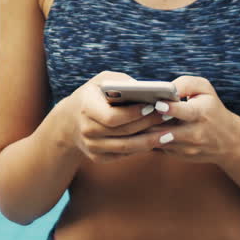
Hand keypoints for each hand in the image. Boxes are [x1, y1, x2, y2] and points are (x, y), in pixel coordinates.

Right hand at [60, 71, 174, 163]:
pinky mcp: (98, 157)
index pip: (112, 117)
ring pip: (126, 147)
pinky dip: (141, 148)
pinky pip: (124, 154)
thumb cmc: (94, 95)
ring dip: (150, 140)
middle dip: (148, 125)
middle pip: (123, 132)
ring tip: (169, 133)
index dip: (133, 114)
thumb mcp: (102, 81)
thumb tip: (145, 90)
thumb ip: (121, 82)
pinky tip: (157, 140)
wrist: (70, 121)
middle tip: (168, 116)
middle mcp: (86, 130)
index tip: (151, 106)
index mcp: (86, 108)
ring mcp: (91, 147)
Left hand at [139, 75, 239, 163]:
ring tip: (125, 122)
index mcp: (201, 115)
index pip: (185, 112)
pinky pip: (156, 147)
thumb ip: (185, 84)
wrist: (228, 141)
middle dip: (148, 123)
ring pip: (157, 141)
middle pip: (166, 131)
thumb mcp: (205, 90)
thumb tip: (164, 88)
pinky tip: (131, 130)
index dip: (170, 108)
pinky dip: (144, 139)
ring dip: (142, 133)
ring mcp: (185, 148)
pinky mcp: (177, 155)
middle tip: (130, 113)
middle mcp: (194, 134)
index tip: (157, 104)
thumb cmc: (212, 108)